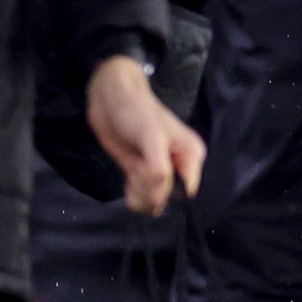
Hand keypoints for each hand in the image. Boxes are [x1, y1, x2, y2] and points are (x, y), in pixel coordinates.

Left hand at [86, 53, 203, 215]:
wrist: (110, 99)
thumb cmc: (136, 112)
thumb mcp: (152, 139)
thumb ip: (159, 172)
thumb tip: (159, 202)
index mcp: (191, 157)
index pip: (186, 193)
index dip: (166, 192)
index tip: (149, 174)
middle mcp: (179, 167)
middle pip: (168, 199)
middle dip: (149, 189)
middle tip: (139, 164)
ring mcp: (160, 172)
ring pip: (153, 201)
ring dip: (139, 190)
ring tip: (133, 165)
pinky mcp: (142, 174)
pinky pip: (141, 198)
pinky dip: (132, 192)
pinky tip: (128, 177)